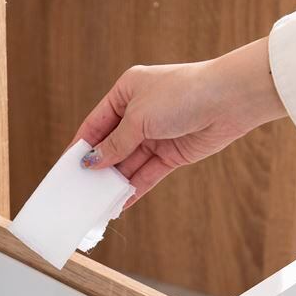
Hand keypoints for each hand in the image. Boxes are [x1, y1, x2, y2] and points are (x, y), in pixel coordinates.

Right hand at [73, 38, 287, 205]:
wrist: (229, 100)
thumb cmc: (181, 95)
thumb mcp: (138, 118)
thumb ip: (115, 143)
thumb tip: (93, 162)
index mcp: (126, 92)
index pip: (95, 124)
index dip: (81, 146)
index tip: (66, 168)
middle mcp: (140, 113)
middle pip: (111, 146)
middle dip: (97, 168)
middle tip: (79, 191)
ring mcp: (156, 134)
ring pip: (129, 163)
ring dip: (114, 182)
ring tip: (96, 203)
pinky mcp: (172, 154)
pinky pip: (147, 174)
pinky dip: (134, 188)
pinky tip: (120, 202)